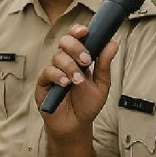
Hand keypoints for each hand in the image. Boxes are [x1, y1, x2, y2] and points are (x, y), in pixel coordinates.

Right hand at [35, 24, 118, 139]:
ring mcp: (52, 71)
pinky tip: (66, 84)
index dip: (77, 31)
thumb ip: (104, 65)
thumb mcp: (101, 85)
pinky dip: (58, 76)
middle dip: (75, 48)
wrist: (75, 125)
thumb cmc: (87, 105)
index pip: (75, 37)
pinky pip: (47, 72)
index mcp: (77, 58)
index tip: (85, 31)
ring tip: (77, 81)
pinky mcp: (43, 83)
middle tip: (86, 61)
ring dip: (70, 66)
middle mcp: (64, 61)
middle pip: (64, 41)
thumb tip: (112, 44)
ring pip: (57, 56)